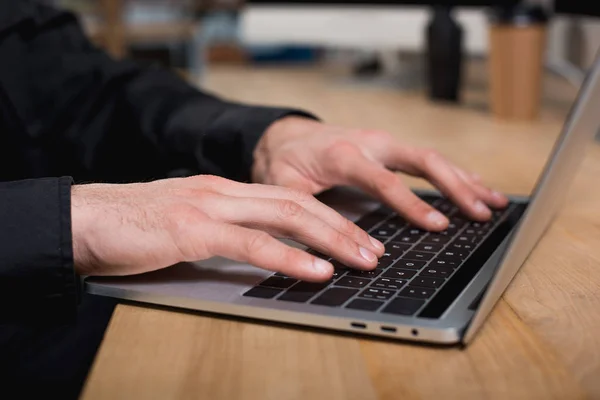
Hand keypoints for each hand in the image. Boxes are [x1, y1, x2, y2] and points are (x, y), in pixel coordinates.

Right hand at [71, 176, 383, 279]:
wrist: (83, 220)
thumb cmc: (134, 228)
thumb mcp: (188, 225)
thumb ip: (223, 232)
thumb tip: (259, 251)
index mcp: (225, 191)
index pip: (290, 199)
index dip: (330, 217)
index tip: (357, 237)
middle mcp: (224, 191)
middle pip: (300, 204)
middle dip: (344, 227)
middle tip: (375, 250)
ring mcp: (209, 206)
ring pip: (287, 217)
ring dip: (330, 240)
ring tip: (361, 260)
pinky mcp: (192, 229)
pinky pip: (252, 243)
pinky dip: (290, 257)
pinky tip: (316, 271)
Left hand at [253, 117, 507, 230]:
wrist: (283, 134)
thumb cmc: (284, 161)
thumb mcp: (284, 186)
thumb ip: (307, 210)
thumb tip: (330, 245)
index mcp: (344, 154)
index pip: (385, 181)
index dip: (413, 204)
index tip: (438, 225)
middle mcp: (370, 143)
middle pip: (423, 160)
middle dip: (456, 187)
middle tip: (482, 212)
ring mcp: (383, 142)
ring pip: (432, 157)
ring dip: (464, 179)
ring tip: (494, 201)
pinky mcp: (388, 147)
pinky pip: (426, 159)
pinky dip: (453, 173)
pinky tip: (474, 186)